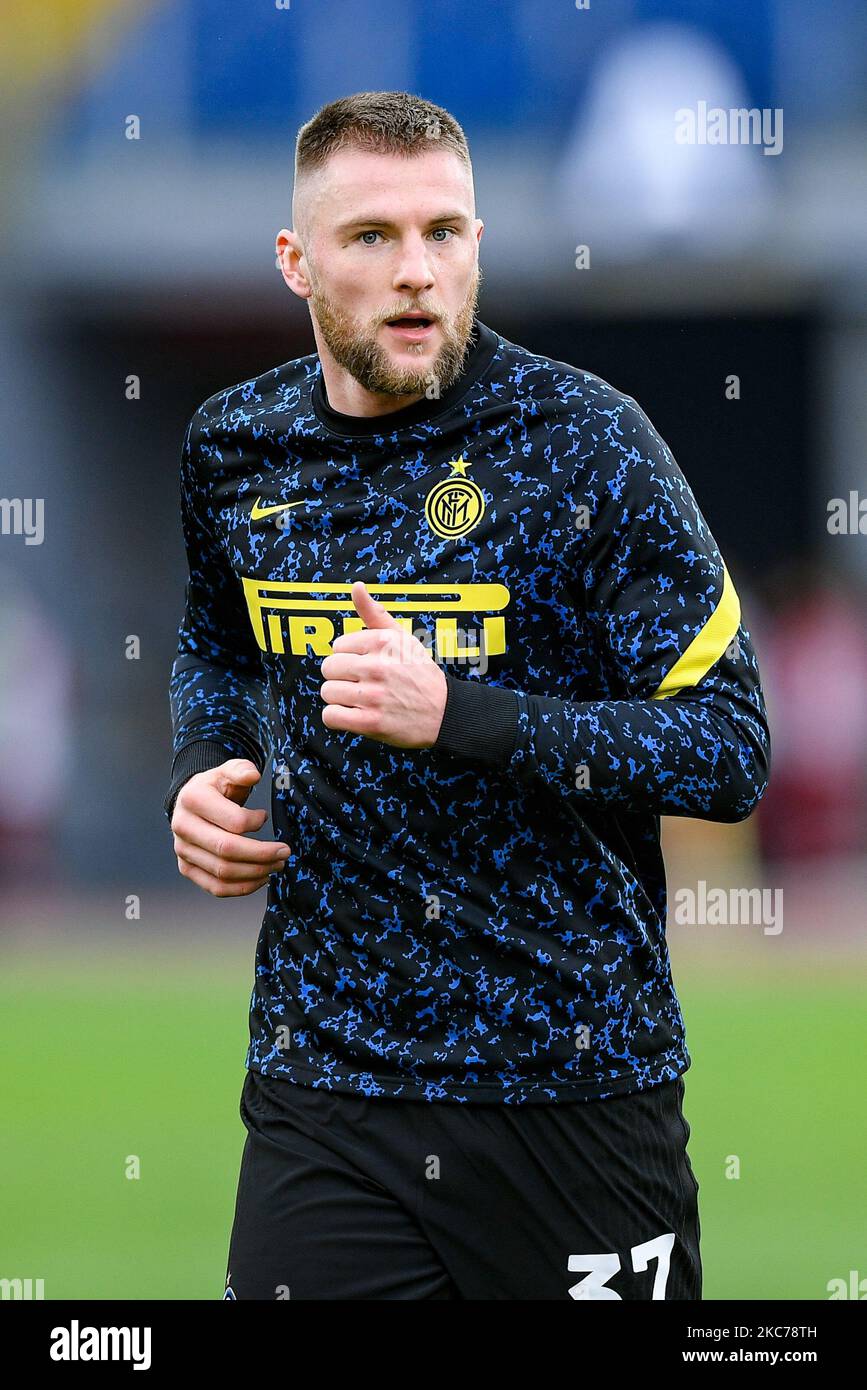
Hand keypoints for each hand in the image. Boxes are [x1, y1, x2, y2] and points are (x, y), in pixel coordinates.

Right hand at [171, 758, 289, 896]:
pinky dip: (242, 888)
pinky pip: (216, 887)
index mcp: (193, 799)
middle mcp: (183, 827)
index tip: (265, 817)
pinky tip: (261, 878)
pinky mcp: (187, 868)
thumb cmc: (216, 787)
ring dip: (256, 873)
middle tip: (285, 853)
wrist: (192, 803)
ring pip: (223, 873)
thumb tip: (253, 776)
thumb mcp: (228, 770)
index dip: (256, 823)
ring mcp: (183, 850)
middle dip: (262, 855)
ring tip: (277, 865)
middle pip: (227, 851)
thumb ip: (241, 770)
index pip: (233, 821)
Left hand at [319, 581, 447, 748]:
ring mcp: (373, 696)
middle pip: (328, 668)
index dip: (350, 657)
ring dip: (340, 698)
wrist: (445, 713)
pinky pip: (330, 716)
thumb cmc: (420, 673)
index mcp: (383, 642)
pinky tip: (354, 715)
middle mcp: (377, 666)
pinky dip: (338, 718)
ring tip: (361, 700)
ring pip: (327, 692)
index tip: (367, 665)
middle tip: (362, 684)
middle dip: (341, 677)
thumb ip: (375, 613)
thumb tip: (356, 586)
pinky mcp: (370, 722)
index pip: (337, 646)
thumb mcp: (402, 637)